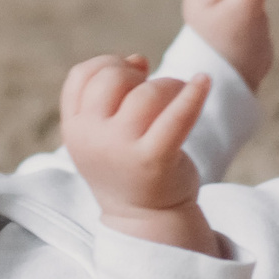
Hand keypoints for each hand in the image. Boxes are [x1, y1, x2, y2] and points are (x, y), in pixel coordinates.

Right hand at [59, 53, 220, 253]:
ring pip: (148, 93)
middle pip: (114, 78)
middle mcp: (91, 138)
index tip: (132, 76)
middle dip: (139, 76)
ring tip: (180, 98)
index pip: (82, 75)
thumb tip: (137, 59)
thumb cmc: (127, 165)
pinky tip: (203, 81)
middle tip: (156, 92)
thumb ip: (109, 95)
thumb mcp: (102, 132)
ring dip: (170, 87)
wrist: (146, 219)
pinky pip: (176, 116)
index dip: (108, 65)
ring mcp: (121, 149)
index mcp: (74, 129)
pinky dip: (193, 95)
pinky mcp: (155, 159)